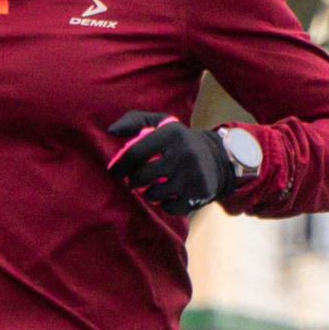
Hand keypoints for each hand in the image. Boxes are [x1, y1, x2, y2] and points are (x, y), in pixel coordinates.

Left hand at [106, 112, 235, 214]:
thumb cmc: (178, 141)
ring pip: (153, 194)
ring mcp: (192, 176)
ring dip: (149, 193)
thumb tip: (111, 131)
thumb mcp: (161, 123)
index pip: (134, 153)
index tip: (115, 172)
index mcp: (171, 134)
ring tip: (156, 185)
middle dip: (133, 182)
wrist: (217, 158)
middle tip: (136, 181)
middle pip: (141, 178)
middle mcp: (184, 154)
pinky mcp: (198, 194)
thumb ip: (135, 121)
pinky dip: (165, 204)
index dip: (120, 166)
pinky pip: (168, 207)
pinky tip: (171, 194)